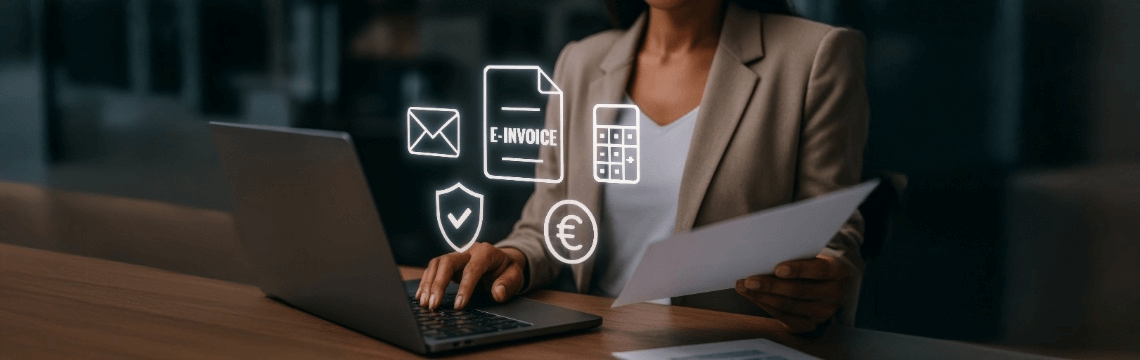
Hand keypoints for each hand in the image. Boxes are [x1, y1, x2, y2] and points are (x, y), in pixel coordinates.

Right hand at [415, 242, 526, 309]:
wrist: (502, 262)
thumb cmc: (507, 271)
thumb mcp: (515, 277)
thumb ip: (508, 285)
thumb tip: (498, 293)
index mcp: (485, 252)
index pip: (472, 269)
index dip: (465, 287)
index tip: (459, 306)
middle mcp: (468, 250)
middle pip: (447, 262)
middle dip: (438, 284)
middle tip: (433, 305)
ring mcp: (457, 255)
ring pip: (437, 264)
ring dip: (428, 284)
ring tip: (424, 303)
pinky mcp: (448, 263)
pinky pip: (433, 269)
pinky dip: (426, 282)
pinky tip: (421, 296)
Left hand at [735, 254, 849, 333]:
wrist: (825, 286)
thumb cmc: (812, 265)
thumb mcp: (812, 257)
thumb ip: (796, 256)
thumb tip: (764, 254)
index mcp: (838, 273)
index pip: (818, 270)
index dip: (797, 269)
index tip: (777, 268)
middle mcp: (833, 296)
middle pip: (798, 291)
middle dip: (770, 285)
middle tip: (749, 280)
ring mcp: (822, 314)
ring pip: (788, 306)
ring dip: (761, 297)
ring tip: (743, 287)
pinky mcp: (809, 325)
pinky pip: (783, 318)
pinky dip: (765, 305)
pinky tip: (752, 296)